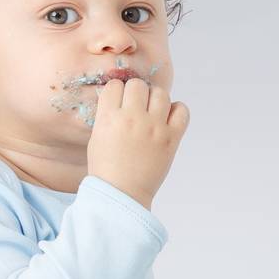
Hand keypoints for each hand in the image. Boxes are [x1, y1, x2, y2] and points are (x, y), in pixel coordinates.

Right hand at [85, 77, 188, 208]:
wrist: (123, 194)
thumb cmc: (106, 168)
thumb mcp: (97, 137)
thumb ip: (106, 115)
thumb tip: (117, 97)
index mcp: (109, 118)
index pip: (115, 86)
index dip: (116, 93)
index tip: (118, 102)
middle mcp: (132, 118)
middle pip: (137, 85)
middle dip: (135, 93)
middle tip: (135, 107)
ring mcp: (154, 127)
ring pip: (160, 93)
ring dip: (155, 99)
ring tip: (152, 112)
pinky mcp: (172, 137)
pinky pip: (182, 110)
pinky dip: (176, 110)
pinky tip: (167, 119)